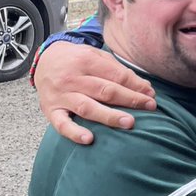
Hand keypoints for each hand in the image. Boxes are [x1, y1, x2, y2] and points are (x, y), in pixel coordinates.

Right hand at [34, 42, 156, 143]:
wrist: (44, 61)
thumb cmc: (76, 60)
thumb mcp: (95, 56)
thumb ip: (118, 70)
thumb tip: (144, 88)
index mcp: (86, 61)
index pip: (115, 75)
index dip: (135, 85)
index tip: (151, 94)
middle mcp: (72, 78)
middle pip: (105, 91)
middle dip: (129, 99)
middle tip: (150, 107)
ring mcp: (61, 95)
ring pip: (87, 107)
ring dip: (109, 116)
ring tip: (129, 123)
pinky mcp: (50, 110)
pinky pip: (61, 124)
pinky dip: (74, 133)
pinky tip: (89, 139)